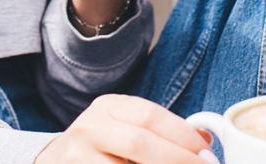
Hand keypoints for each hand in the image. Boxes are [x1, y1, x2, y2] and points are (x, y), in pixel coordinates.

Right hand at [35, 94, 216, 162]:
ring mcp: (78, 158)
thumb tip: (204, 140)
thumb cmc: (104, 147)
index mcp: (106, 108)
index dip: (183, 135)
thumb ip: (161, 131)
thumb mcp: (126, 128)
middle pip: (139, 143)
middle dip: (178, 159)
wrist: (59, 162)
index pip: (149, 115)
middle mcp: (89, 129)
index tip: (207, 153)